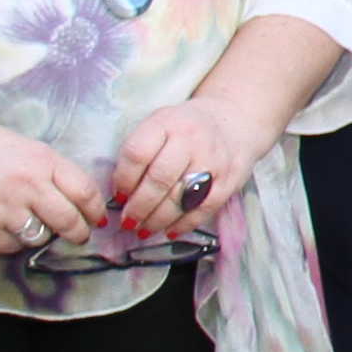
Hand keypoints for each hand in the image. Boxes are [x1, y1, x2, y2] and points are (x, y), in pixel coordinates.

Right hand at [0, 116, 100, 254]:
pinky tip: (6, 224)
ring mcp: (5, 210)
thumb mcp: (31, 149)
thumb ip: (57, 173)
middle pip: (70, 222)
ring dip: (43, 234)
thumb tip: (84, 203)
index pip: (86, 193)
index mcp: (44, 162)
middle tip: (79, 235)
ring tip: (32, 221)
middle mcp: (28, 186)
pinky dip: (15, 240)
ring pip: (42, 238)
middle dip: (79, 233)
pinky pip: (13, 246)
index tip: (96, 218)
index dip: (96, 211)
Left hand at [106, 95, 267, 242]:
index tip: (118, 196)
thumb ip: (141, 151)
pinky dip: (184, 224)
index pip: (137, 154)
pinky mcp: (230, 180)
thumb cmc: (186, 128)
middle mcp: (191, 139)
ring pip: (181, 197)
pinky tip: (170, 231)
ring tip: (144, 230)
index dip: (123, 179)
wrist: (234, 121)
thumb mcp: (160, 123)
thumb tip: (121, 193)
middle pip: (159, 179)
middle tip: (128, 222)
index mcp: (167, 122)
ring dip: (158, 220)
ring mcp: (213, 160)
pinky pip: (204, 208)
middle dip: (139, 207)